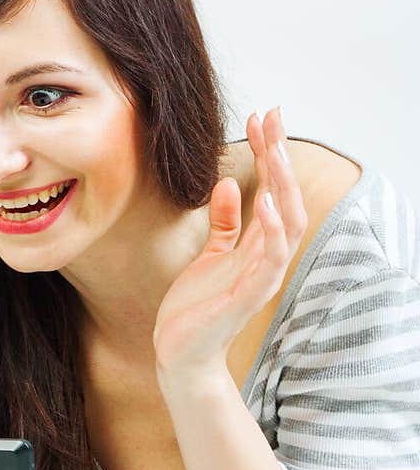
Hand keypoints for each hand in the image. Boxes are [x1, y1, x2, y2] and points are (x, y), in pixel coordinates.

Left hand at [152, 107, 308, 377]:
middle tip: (273, 116)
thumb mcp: (209, 255)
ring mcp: (260, 278)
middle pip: (289, 199)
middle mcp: (266, 260)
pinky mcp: (245, 297)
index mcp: (257, 247)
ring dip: (283, 186)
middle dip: (281, 156)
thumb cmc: (195, 308)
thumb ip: (224, 222)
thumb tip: (230, 182)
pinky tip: (266, 204)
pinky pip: (268, 260)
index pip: (276, 191)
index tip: (264, 116)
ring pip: (287, 225)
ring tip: (274, 149)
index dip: (272, 153)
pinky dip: (271, 231)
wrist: (179, 354)